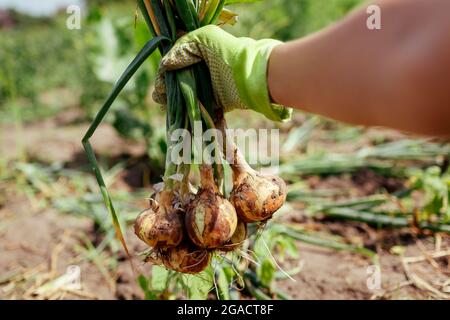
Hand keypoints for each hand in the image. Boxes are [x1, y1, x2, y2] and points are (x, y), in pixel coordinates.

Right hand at [153, 25, 291, 121]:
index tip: (160, 89)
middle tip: (162, 101)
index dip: (163, 78)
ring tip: (170, 112)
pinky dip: (193, 118)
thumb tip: (165, 65)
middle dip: (166, 95)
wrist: (249, 74)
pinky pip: (202, 113)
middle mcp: (200, 72)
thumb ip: (182, 48)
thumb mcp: (203, 38)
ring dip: (176, 108)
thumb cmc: (227, 52)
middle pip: (175, 86)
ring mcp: (208, 89)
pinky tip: (184, 121)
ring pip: (185, 101)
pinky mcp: (217, 104)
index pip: (171, 68)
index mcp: (195, 56)